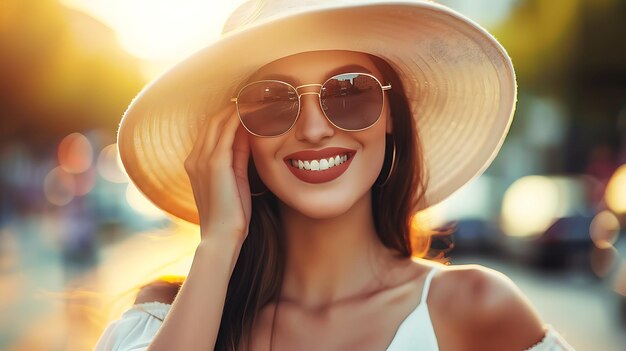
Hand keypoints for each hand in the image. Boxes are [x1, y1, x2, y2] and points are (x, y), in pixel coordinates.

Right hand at [184, 106, 251, 243]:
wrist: (221, 237)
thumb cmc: (231, 215)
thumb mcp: (235, 181)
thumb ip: (239, 158)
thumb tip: (249, 136)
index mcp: (196, 163)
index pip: (212, 128)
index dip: (230, 114)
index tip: (250, 105)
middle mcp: (194, 157)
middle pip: (213, 120)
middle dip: (234, 106)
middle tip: (256, 95)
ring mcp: (202, 159)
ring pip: (219, 122)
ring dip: (238, 108)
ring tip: (257, 98)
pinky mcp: (214, 164)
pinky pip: (226, 133)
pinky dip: (240, 119)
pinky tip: (254, 112)